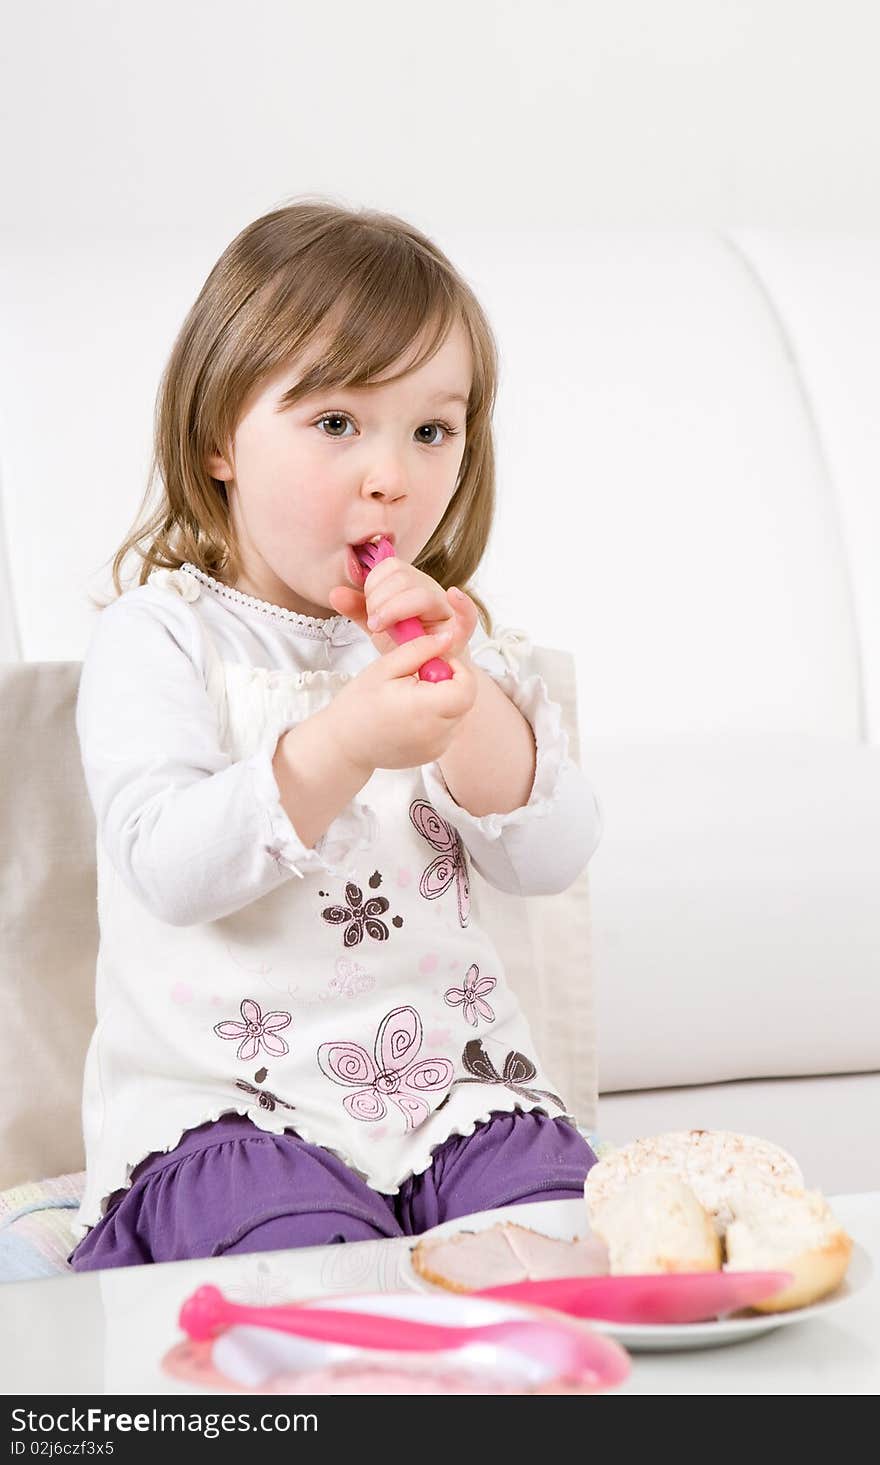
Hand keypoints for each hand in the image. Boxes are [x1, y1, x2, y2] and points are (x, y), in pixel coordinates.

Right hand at [326, 628, 478, 773]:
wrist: (343, 745)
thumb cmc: (358, 704)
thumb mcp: (385, 667)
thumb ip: (421, 648)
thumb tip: (448, 636)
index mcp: (426, 709)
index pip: (467, 686)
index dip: (456, 669)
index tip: (432, 664)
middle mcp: (437, 733)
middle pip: (465, 700)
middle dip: (448, 684)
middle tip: (417, 681)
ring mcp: (437, 747)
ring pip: (458, 714)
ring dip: (443, 701)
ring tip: (410, 699)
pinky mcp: (434, 755)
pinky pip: (448, 729)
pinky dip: (436, 718)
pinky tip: (410, 716)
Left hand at [327, 557, 478, 661]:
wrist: (426, 673)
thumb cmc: (405, 646)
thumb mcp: (378, 626)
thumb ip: (358, 610)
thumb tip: (334, 593)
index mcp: (410, 584)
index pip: (390, 567)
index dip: (373, 586)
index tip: (369, 611)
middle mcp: (429, 590)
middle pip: (403, 579)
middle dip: (381, 602)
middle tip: (376, 624)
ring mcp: (446, 609)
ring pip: (422, 594)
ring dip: (397, 611)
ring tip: (387, 629)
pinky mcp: (461, 632)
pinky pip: (469, 614)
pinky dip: (463, 604)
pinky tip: (454, 595)